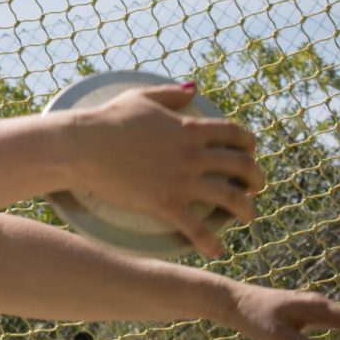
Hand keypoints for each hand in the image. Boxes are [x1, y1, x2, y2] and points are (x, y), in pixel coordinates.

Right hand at [67, 82, 265, 257]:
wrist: (82, 146)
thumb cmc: (107, 120)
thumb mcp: (141, 98)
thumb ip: (170, 94)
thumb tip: (193, 88)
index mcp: (189, 128)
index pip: (235, 134)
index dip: (249, 144)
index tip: (250, 152)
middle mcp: (192, 154)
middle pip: (243, 166)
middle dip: (256, 178)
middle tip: (255, 187)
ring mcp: (180, 180)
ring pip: (230, 197)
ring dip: (246, 209)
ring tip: (247, 216)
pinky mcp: (164, 203)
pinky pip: (197, 228)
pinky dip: (211, 242)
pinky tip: (218, 251)